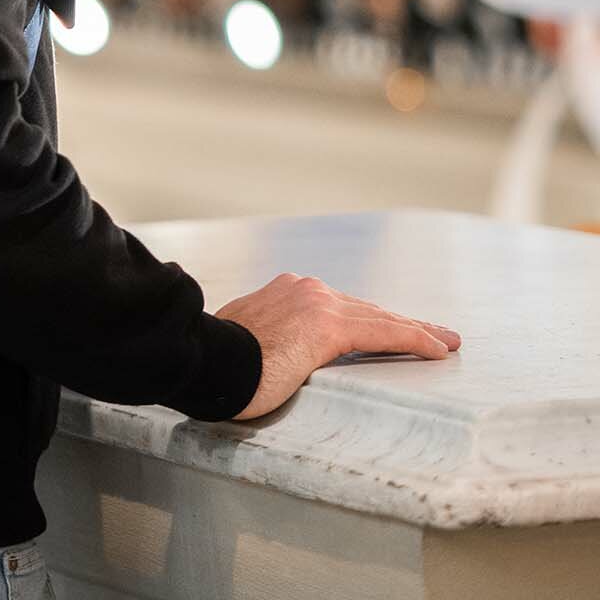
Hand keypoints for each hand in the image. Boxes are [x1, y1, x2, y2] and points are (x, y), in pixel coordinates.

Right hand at [215, 272, 461, 420]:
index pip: (338, 306)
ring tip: (445, 342)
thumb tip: (272, 353)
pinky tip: (438, 350)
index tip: (389, 327)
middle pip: (364, 308)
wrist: (204, 359)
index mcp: (283, 292)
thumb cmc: (217, 360)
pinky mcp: (327, 326)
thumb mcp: (245, 338)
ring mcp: (316, 303)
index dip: (369, 318)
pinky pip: (384, 332)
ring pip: (380, 317)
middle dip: (400, 321)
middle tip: (434, 333)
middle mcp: (302, 289)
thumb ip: (268, 336)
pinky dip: (414, 339)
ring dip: (416, 329)